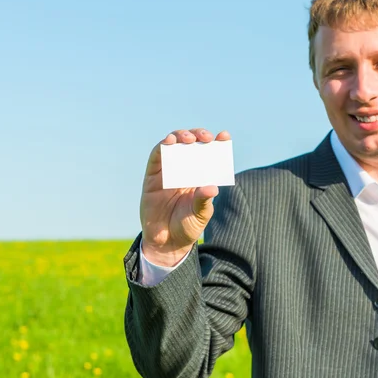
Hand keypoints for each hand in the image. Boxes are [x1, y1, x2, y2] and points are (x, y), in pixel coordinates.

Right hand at [140, 128, 230, 266]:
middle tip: (205, 138)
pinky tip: (169, 142)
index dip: (218, 143)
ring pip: (174, 144)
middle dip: (199, 135)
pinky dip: (162, 146)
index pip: (210, 154)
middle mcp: (185, 169)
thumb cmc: (186, 226)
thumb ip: (203, 200)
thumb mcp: (199, 215)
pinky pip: (156, 156)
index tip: (225, 136)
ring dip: (181, 136)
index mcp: (201, 176)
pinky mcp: (152, 175)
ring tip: (188, 139)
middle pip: (192, 144)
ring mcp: (168, 170)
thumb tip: (212, 188)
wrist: (166, 241)